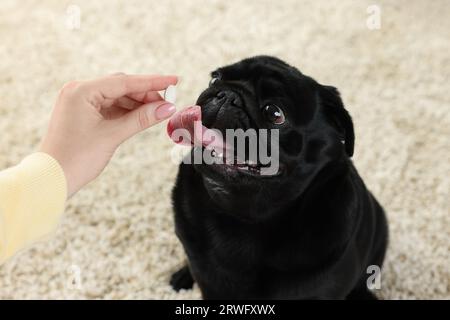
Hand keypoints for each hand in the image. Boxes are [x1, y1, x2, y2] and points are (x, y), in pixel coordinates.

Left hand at [40, 73, 177, 196]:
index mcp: (81, 91)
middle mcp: (79, 91)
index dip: (152, 82)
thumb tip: (167, 108)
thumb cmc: (76, 158)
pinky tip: (142, 116)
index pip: (125, 82)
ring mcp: (80, 102)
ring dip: (138, 104)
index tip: (173, 80)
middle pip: (121, 87)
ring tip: (158, 111)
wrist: (52, 178)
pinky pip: (110, 107)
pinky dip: (127, 111)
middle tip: (169, 102)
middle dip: (146, 94)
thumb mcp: (113, 135)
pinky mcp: (83, 113)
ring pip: (117, 97)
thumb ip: (142, 119)